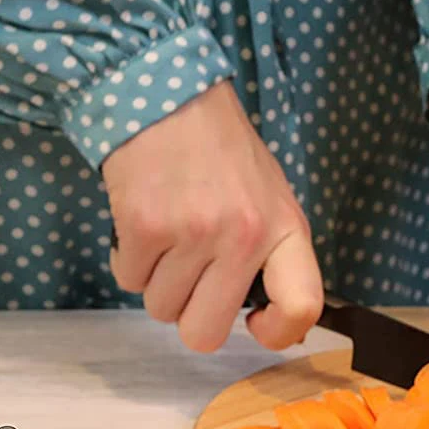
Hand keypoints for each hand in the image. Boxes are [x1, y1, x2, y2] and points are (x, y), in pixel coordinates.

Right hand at [103, 81, 322, 352]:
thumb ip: (274, 254)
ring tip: (165, 234)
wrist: (167, 96)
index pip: (301, 308)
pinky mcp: (144, 227)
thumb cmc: (219, 150)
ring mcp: (192, 234)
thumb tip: (270, 321)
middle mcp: (243, 237)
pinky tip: (142, 222)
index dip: (275, 333)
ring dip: (156, 281)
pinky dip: (128, 259)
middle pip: (206, 333)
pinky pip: (127, 280)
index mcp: (285, 228)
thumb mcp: (269, 196)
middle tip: (187, 276)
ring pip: (160, 308)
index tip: (253, 321)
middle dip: (188, 314)